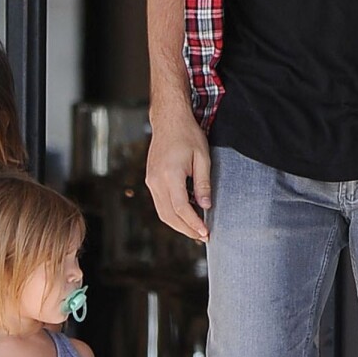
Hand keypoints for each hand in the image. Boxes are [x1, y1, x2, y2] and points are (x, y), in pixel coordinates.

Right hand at [145, 104, 211, 242]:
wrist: (169, 120)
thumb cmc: (188, 135)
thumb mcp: (202, 157)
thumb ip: (203, 183)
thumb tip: (206, 206)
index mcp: (170, 175)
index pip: (181, 208)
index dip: (193, 223)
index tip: (206, 232)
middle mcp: (156, 180)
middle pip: (169, 215)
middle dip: (186, 229)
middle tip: (203, 236)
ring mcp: (151, 181)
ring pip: (162, 212)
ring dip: (179, 224)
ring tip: (196, 230)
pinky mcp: (151, 180)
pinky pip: (160, 203)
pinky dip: (173, 213)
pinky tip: (187, 215)